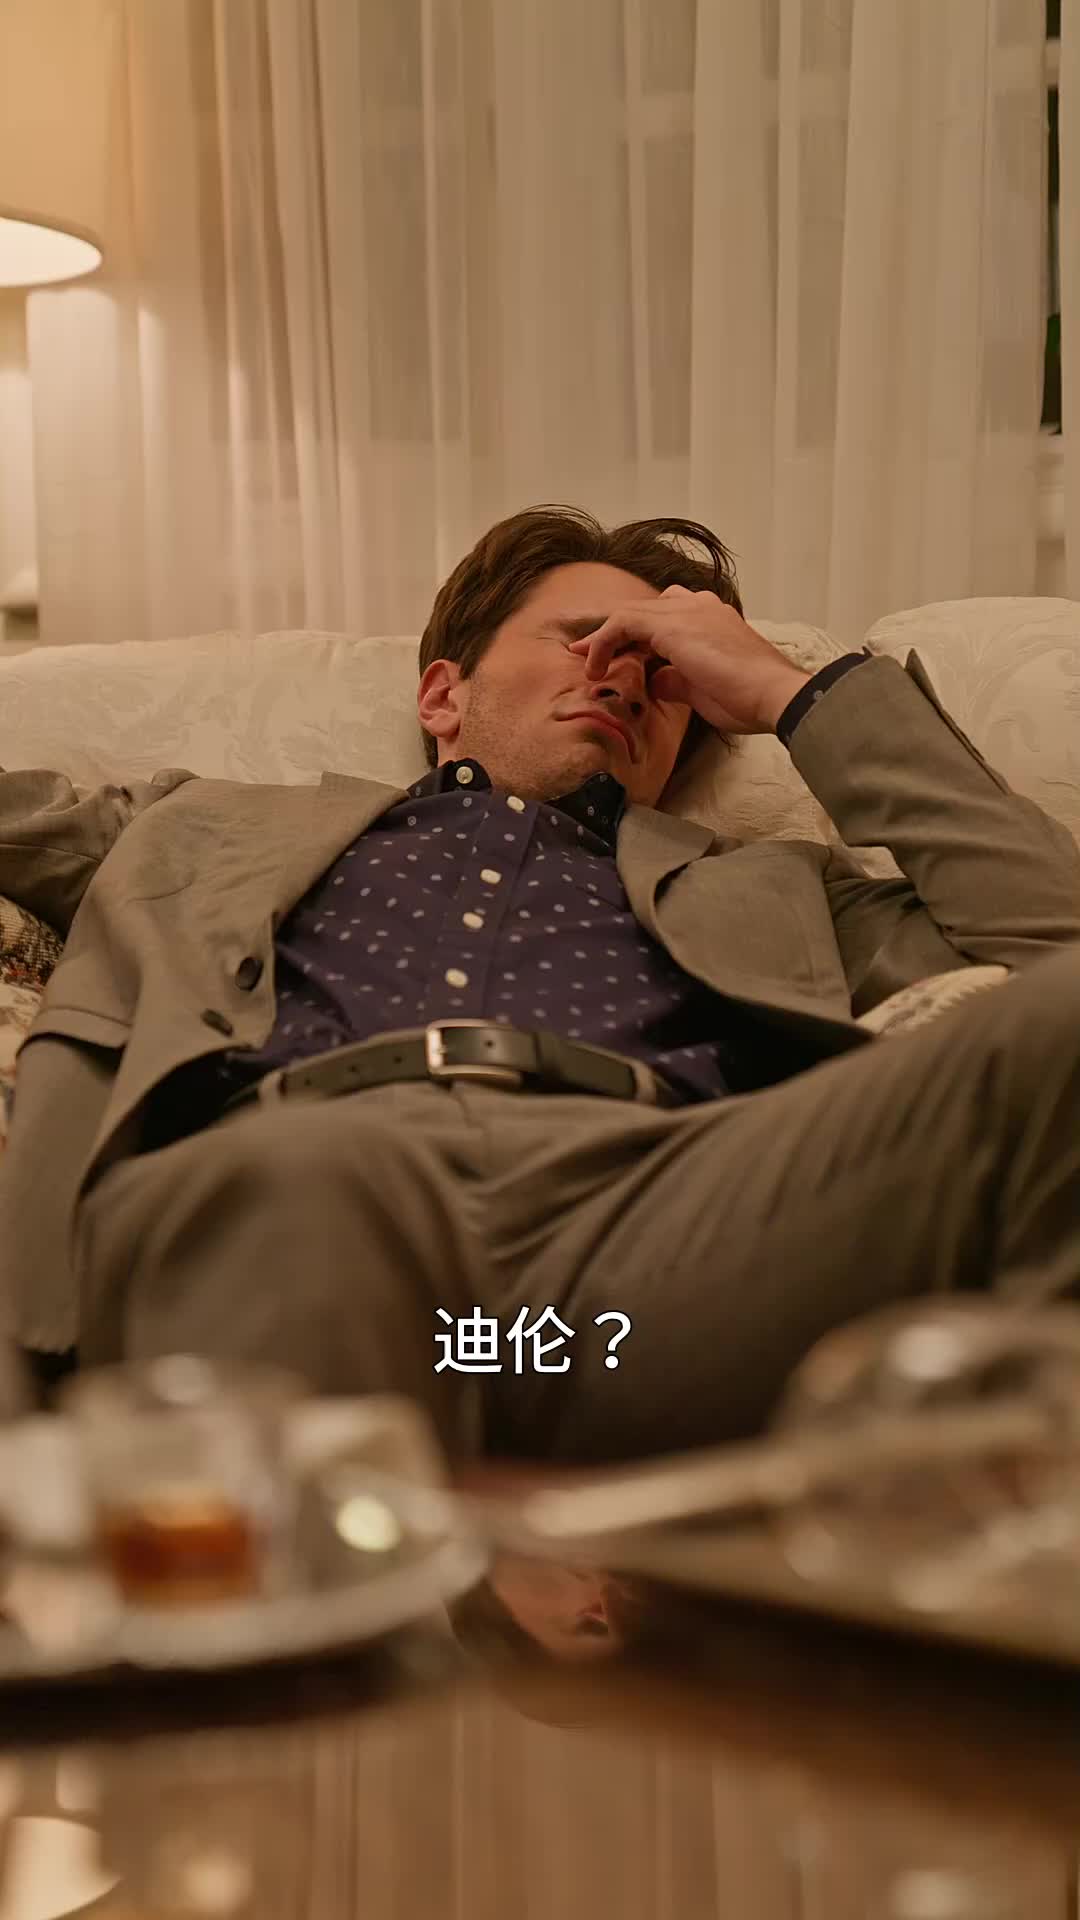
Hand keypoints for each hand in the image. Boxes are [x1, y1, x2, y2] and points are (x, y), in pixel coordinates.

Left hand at [567, 585, 810, 735]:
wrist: (775, 693)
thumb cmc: (750, 698)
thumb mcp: (703, 690)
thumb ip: (676, 680)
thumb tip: (656, 680)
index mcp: (712, 618)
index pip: (664, 617)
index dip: (634, 636)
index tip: (614, 658)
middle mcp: (699, 606)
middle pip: (644, 610)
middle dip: (612, 632)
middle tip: (586, 654)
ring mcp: (687, 610)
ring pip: (630, 613)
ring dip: (604, 637)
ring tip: (586, 662)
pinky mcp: (672, 624)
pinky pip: (623, 623)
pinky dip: (604, 641)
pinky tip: (596, 666)